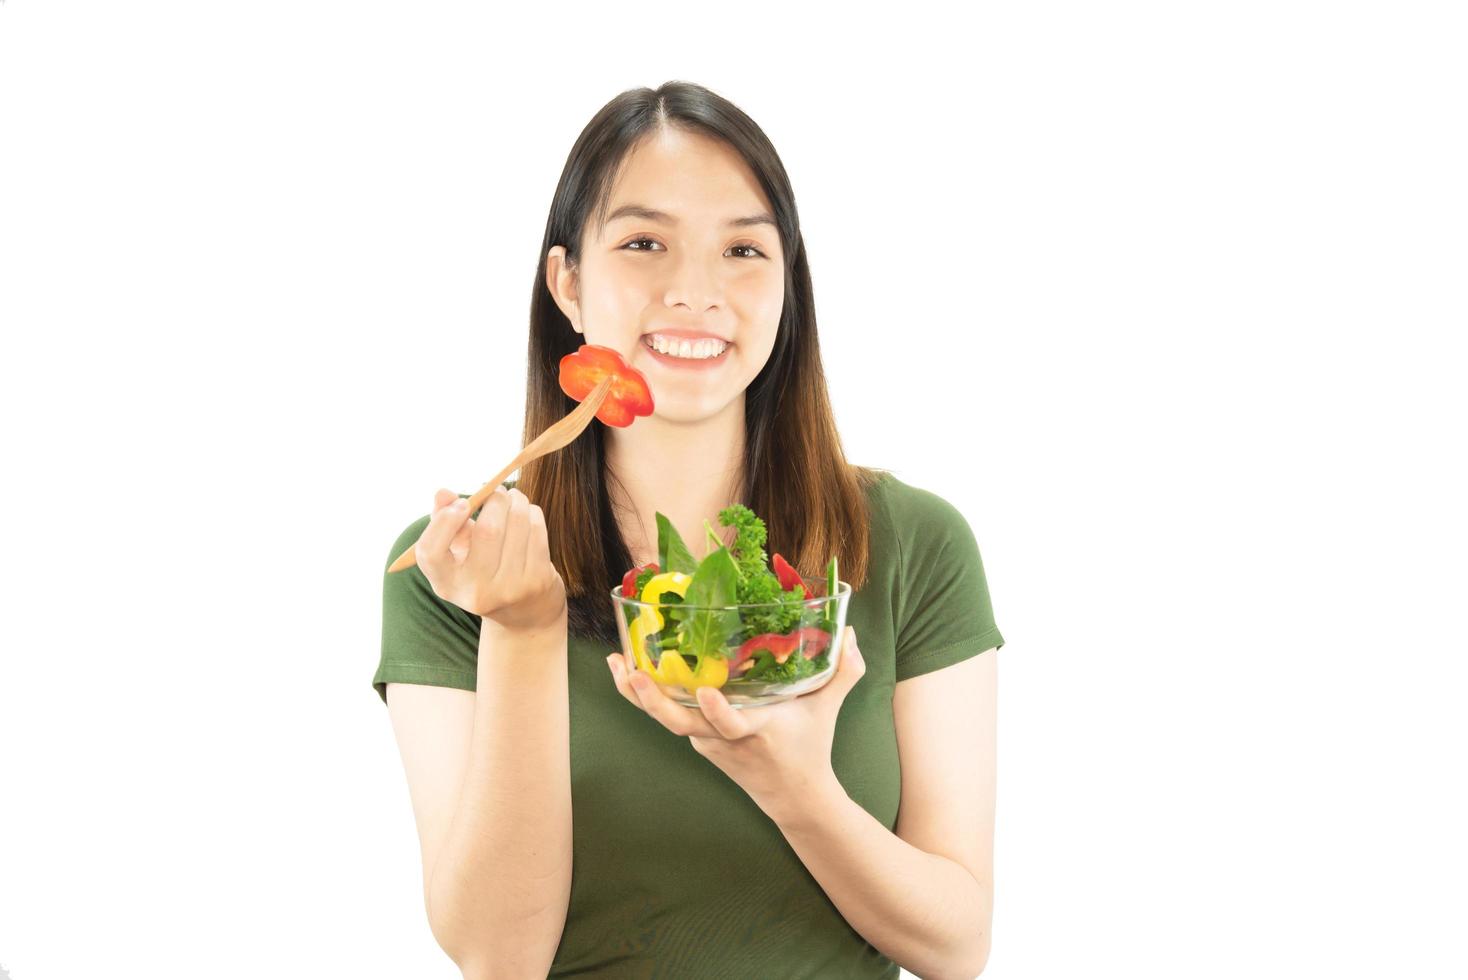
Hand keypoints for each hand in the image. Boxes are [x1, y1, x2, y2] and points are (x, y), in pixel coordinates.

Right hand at [415, 486, 566, 631]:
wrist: (522, 610)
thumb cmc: (481, 568)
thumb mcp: (455, 551)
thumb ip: (442, 520)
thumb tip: (443, 493)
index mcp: (446, 584)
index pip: (430, 553)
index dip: (443, 523)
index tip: (461, 503)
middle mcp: (475, 592)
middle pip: (487, 531)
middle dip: (495, 499)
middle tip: (497, 489)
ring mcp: (509, 589)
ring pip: (517, 523)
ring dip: (517, 500)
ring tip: (513, 497)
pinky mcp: (537, 581)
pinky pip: (536, 530)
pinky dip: (532, 513)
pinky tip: (527, 514)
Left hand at [606, 625, 865, 821]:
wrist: (794, 798)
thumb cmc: (811, 747)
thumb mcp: (829, 709)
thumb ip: (843, 671)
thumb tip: (853, 632)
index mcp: (757, 730)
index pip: (733, 725)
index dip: (718, 712)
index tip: (706, 693)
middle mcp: (725, 738)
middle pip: (682, 723)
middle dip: (654, 701)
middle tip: (633, 674)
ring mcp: (707, 741)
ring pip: (667, 718)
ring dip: (638, 695)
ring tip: (617, 664)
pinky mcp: (699, 740)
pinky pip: (669, 716)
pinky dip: (648, 696)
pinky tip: (629, 668)